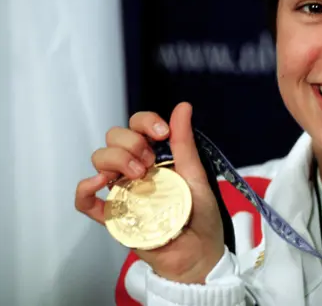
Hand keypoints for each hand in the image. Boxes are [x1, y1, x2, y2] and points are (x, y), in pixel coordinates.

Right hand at [75, 102, 224, 283]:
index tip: (162, 133)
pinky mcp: (112, 216)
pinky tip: (99, 184)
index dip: (145, 122)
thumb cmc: (199, 214)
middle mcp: (134, 169)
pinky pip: (85, 201)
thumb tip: (183, 106)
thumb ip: (185, 142)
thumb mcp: (196, 174)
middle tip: (151, 161)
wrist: (198, 252)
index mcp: (155, 155)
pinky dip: (84, 189)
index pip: (136, 125)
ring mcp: (122, 191)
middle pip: (114, 138)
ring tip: (139, 175)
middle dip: (131, 142)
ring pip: (100, 161)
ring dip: (115, 160)